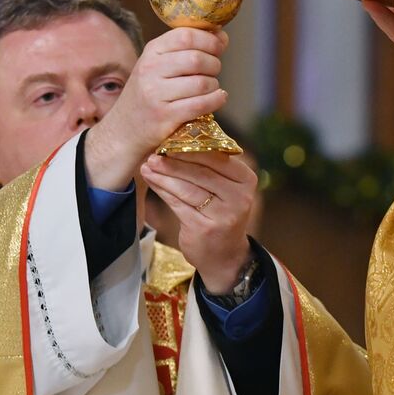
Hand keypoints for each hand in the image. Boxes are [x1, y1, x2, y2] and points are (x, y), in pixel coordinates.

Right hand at [84, 27, 229, 189]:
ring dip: (214, 84)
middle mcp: (151, 70)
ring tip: (211, 87)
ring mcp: (156, 94)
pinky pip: (201, 104)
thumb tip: (222, 37)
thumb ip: (188, 50)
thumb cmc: (149, 94)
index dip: (209, 39)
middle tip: (214, 71)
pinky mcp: (165, 116)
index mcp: (151, 51)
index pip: (185, 35)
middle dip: (214, 64)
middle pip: (196, 58)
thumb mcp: (159, 66)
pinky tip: (218, 98)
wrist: (124, 130)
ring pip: (201, 82)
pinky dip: (216, 100)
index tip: (218, 46)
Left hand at [140, 151, 257, 292]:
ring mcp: (223, 215)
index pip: (217, 158)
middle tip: (153, 154)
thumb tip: (178, 140)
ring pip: (187, 188)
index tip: (170, 140)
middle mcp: (239, 197)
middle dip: (174, 161)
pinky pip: (178, 204)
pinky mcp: (204, 228)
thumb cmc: (221, 213)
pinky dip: (162, 190)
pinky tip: (152, 181)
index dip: (191, 148)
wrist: (225, 254)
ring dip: (164, 176)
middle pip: (201, 172)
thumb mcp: (226, 189)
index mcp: (246, 180)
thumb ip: (211, 167)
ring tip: (147, 166)